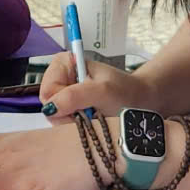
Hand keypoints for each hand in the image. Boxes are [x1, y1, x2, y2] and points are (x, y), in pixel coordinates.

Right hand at [38, 52, 153, 122]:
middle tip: (91, 114)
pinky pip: (64, 123)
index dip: (62, 103)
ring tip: (94, 116)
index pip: (47, 90)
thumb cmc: (126, 91)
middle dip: (69, 114)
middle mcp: (61, 77)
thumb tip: (50, 108)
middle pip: (49, 105)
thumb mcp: (103, 91)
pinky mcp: (71, 108)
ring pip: (56, 116)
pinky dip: (78, 126)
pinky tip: (92, 121)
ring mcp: (65, 94)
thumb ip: (75, 96)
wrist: (143, 101)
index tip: (82, 107)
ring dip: (75, 122)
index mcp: (64, 63)